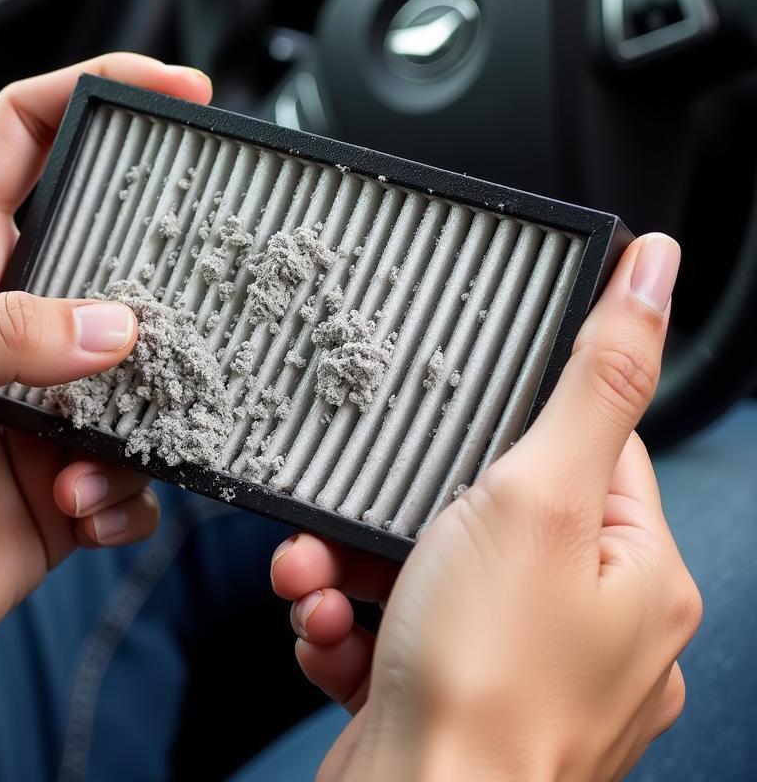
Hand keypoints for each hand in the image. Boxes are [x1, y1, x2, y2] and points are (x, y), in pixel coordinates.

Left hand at [0, 54, 210, 775]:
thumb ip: (10, 330)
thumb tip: (113, 325)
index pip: (26, 134)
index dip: (98, 92)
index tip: (173, 90)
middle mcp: (5, 319)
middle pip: (110, 245)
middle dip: (162, 255)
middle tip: (204, 268)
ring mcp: (43, 394)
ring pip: (141, 363)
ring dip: (144, 403)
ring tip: (98, 442)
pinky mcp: (66, 468)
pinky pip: (135, 462)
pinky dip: (126, 487)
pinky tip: (83, 503)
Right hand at [271, 233, 700, 780]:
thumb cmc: (487, 679)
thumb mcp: (540, 495)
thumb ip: (595, 380)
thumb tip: (656, 271)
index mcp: (634, 572)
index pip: (589, 449)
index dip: (513, 423)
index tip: (457, 414)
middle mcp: (585, 625)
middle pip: (485, 512)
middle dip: (398, 508)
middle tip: (351, 510)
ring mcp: (514, 668)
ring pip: (424, 573)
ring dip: (352, 566)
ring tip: (311, 579)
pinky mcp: (448, 698)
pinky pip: (395, 632)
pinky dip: (349, 626)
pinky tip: (327, 637)